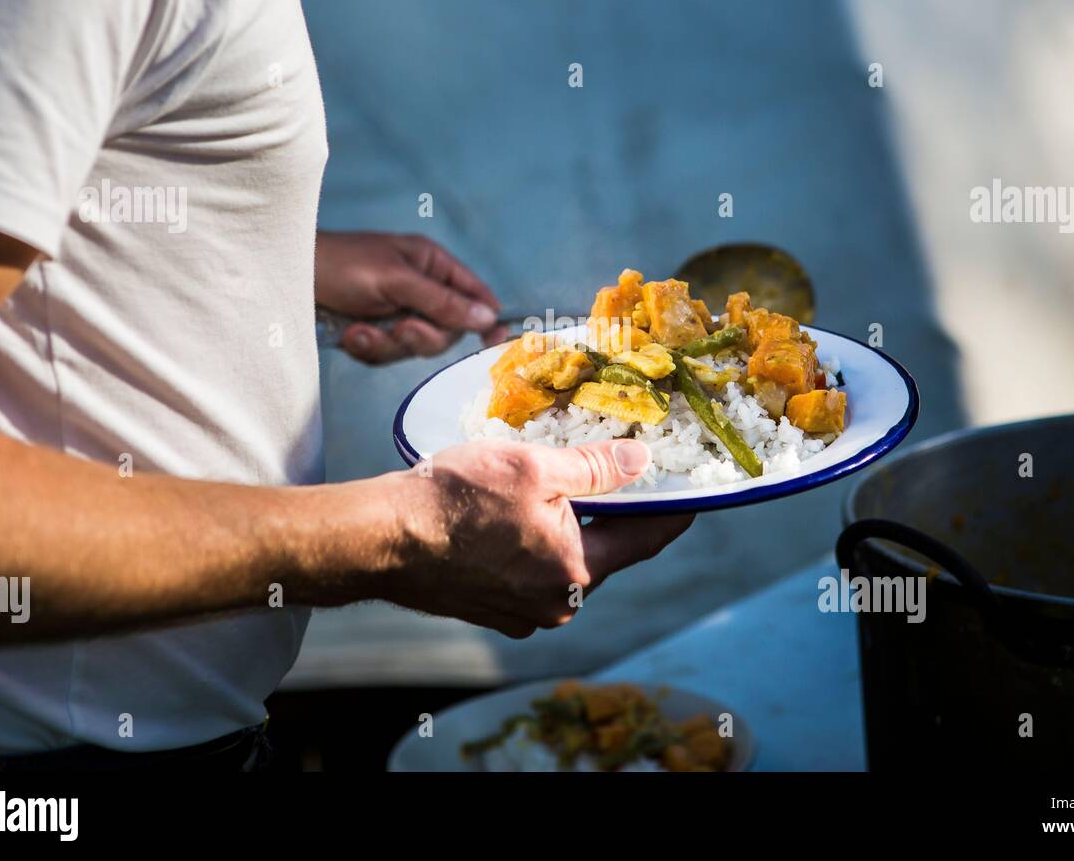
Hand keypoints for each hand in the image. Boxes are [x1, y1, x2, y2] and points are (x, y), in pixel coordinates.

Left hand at [315, 231, 508, 362]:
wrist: (286, 279)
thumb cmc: (340, 265)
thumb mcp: (395, 280)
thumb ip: (441, 301)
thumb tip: (488, 316)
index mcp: (431, 265)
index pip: (473, 293)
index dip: (486, 316)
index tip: (494, 340)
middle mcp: (419, 289)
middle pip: (447, 330)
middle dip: (421, 335)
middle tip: (399, 328)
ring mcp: (396, 312)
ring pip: (415, 347)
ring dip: (387, 344)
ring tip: (359, 331)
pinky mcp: (374, 332)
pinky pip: (387, 354)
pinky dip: (368, 349)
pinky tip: (349, 335)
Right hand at [381, 439, 693, 637]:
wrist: (382, 539)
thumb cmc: (453, 500)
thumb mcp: (533, 466)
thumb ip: (595, 467)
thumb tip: (640, 460)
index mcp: (577, 571)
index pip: (647, 539)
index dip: (672, 511)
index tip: (691, 494)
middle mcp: (556, 604)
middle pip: (604, 551)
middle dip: (608, 513)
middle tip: (610, 474)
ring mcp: (522, 614)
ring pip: (565, 563)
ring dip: (566, 529)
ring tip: (548, 489)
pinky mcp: (493, 612)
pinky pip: (531, 575)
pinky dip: (533, 546)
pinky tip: (511, 517)